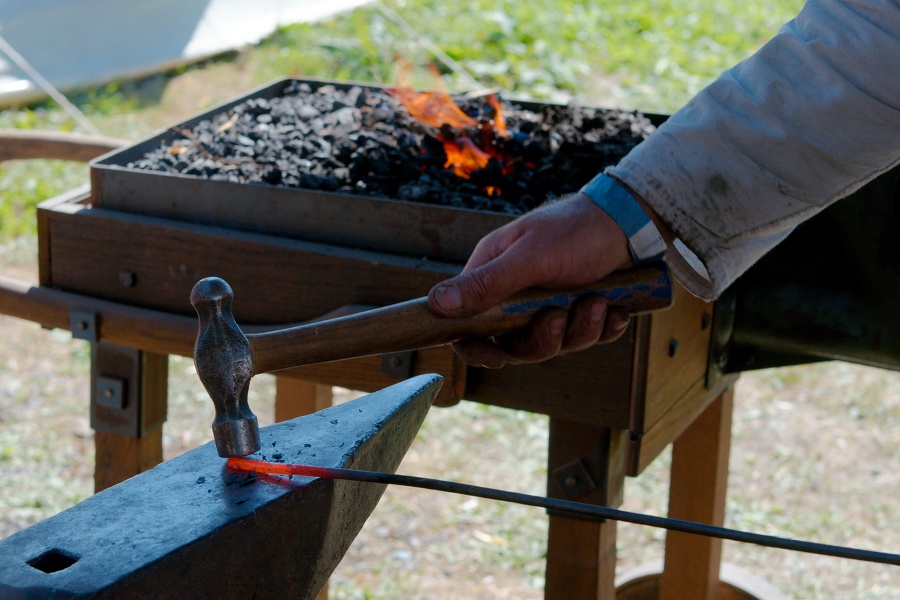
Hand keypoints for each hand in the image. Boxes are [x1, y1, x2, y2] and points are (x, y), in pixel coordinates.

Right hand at [427, 192, 635, 367]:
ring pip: (555, 345)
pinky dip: (603, 327)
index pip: (467, 324)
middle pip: (515, 344)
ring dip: (579, 329)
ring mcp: (549, 305)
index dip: (476, 347)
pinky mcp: (580, 312)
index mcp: (494, 274)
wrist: (633, 221)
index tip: (496, 358)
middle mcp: (517, 294)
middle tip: (560, 316)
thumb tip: (436, 304)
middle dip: (544, 338)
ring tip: (597, 302)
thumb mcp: (530, 256)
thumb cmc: (576, 228)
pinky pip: (586, 338)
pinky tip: (615, 309)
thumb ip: (487, 283)